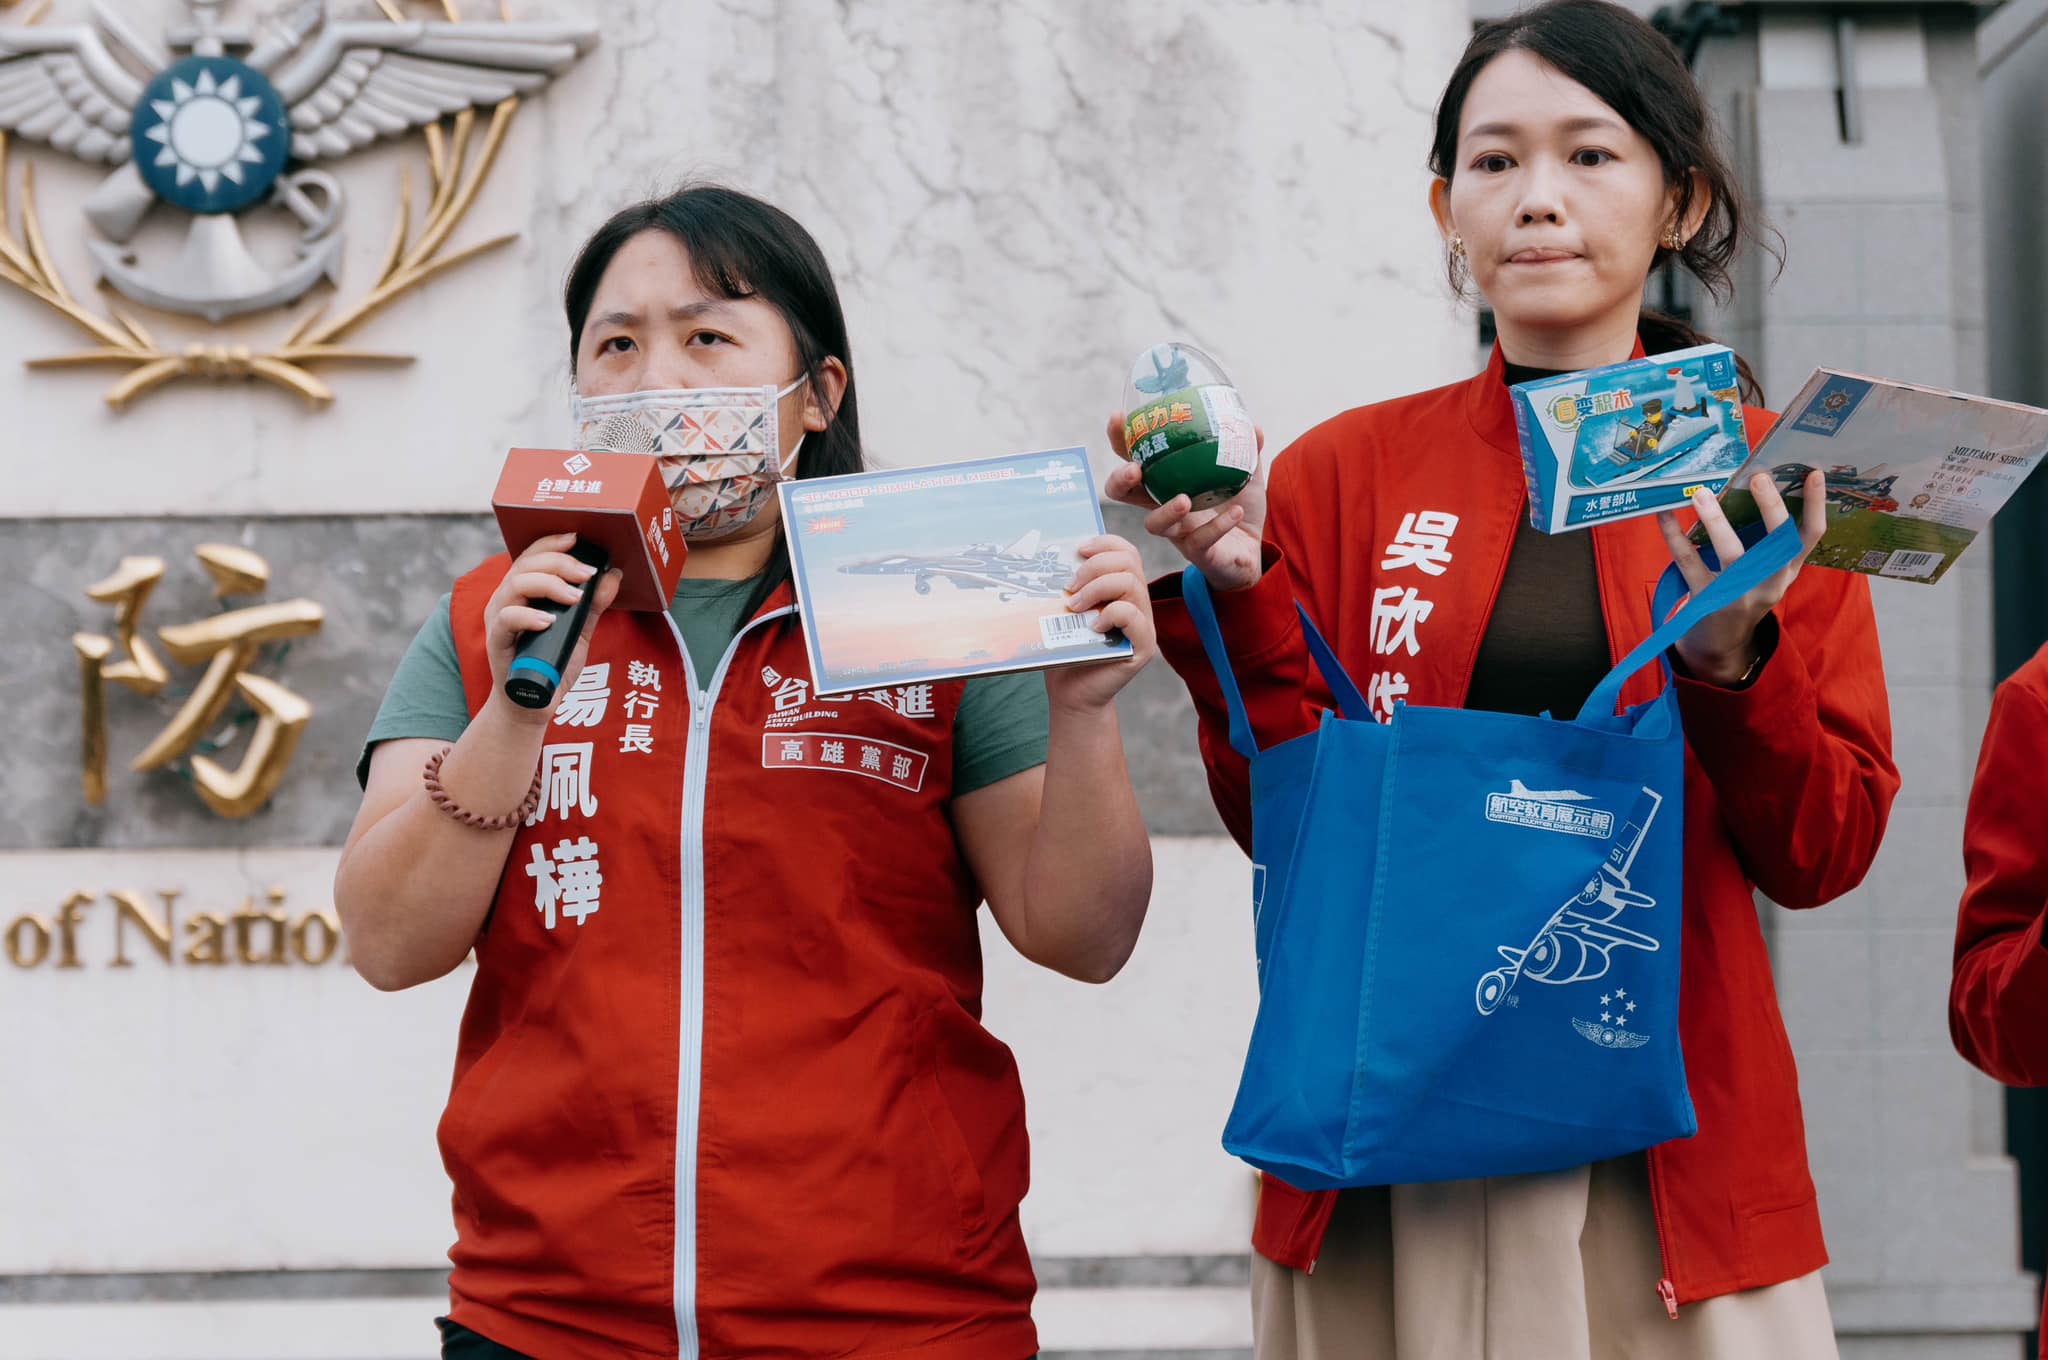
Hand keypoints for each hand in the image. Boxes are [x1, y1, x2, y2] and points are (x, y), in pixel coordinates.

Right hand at [480, 532, 621, 723]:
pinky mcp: (496, 642)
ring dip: (547, 585)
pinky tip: (549, 620)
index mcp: (523, 591)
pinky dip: (528, 615)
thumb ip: (594, 606)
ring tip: (574, 597)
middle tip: (586, 574)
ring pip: (514, 585)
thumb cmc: (552, 665)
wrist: (533, 706)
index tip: (578, 539)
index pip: (533, 555)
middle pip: (526, 565)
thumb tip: (614, 575)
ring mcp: (499, 620)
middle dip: (559, 563)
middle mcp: (507, 599)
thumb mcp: (580, 632)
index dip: (553, 543)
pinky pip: (505, 619)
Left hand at [1043, 535, 1155, 712]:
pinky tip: (1092, 626)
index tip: (1078, 550)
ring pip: (1131, 584)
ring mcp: (1143, 624)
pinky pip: (1133, 615)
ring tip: (1074, 606)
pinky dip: (1110, 614)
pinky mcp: (1143, 646)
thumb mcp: (1065, 612)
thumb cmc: (1066, 652)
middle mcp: (1137, 603)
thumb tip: (1053, 556)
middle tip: (1069, 587)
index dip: (1105, 543)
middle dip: (1095, 567)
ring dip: (1097, 588)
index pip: (1126, 552)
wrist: (1072, 694)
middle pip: (1129, 562)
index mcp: (1121, 590)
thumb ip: (1071, 587)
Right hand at [1102, 411, 1267, 591]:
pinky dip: (1219, 525)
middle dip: (1120, 480)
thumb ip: (1246, 450)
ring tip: (1183, 498)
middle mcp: (1164, 506)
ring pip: (1154, 525)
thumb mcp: (1245, 474)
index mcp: (1167, 482)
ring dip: (1165, 511)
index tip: (1117, 418)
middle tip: (1134, 469)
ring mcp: (1179, 532)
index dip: (1119, 440)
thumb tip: (1251, 425)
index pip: (1133, 458)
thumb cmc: (1238, 507)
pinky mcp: (1198, 552)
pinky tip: (1236, 512)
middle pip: (1123, 495)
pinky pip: (1202, 540)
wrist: (1254, 550)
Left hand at [1655, 469, 1826, 685]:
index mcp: (1788, 569)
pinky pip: (1689, 563)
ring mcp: (1738, 593)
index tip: (1814, 473)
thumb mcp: (1767, 569)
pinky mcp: (1706, 600)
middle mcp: (1770, 583)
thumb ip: (1767, 537)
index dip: (1816, 505)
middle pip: (1778, 545)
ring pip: (1732, 555)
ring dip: (1716, 521)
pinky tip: (1665, 514)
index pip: (1812, 536)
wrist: (1722, 641)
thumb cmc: (1746, 590)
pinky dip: (1674, 537)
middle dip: (1771, 509)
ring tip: (1701, 493)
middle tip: (1758, 477)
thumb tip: (1755, 482)